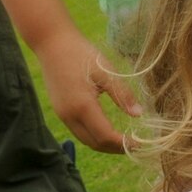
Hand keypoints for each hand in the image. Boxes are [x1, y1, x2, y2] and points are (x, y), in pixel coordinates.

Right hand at [38, 26, 140, 153]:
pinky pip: (79, 132)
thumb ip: (122, 94)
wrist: (51, 42)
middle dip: (116, 149)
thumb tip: (139, 114)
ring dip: (105, 145)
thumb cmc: (81, 53)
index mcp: (82, 106)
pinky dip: (95, 136)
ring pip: (86, 140)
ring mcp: (62, 114)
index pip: (105, 136)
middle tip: (136, 146)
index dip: (124, 144)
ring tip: (125, 141)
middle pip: (95, 144)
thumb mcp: (106, 72)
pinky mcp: (60, 111)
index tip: (141, 144)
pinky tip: (108, 131)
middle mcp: (69, 115)